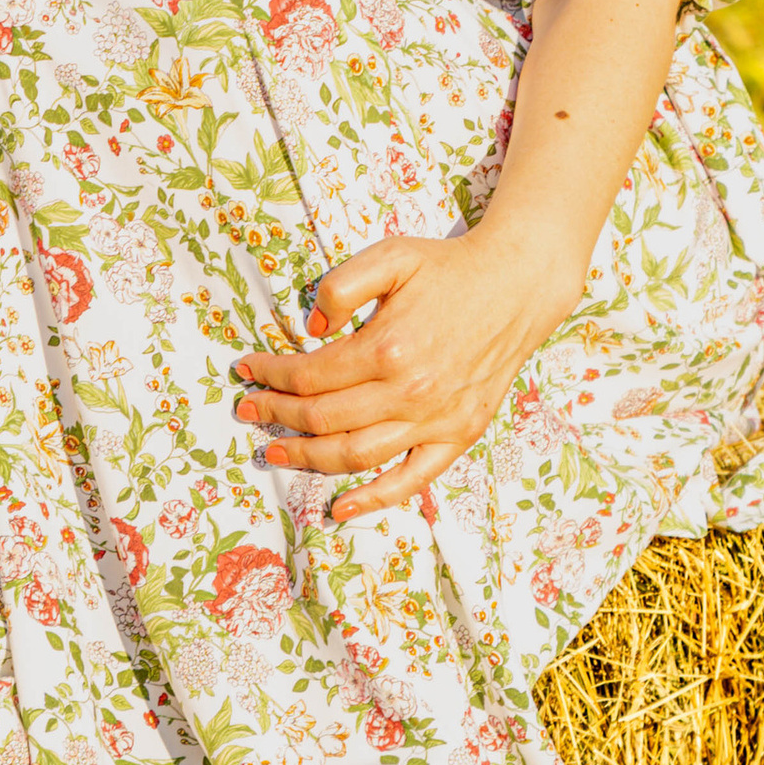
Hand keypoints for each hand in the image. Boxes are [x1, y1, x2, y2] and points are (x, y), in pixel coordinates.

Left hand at [233, 227, 574, 517]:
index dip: (270, 375)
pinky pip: (410, 479)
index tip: (247, 369)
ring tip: (273, 451)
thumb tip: (312, 326)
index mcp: (388, 347)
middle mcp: (409, 392)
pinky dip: (374, 499)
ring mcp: (436, 419)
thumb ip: (343, 285)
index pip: (309, 375)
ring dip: (307, 457)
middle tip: (248, 411)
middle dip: (277, 415)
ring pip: (355, 454)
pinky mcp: (458, 435)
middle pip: (323, 418)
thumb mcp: (392, 256)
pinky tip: (340, 508)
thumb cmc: (449, 270)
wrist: (516, 287)